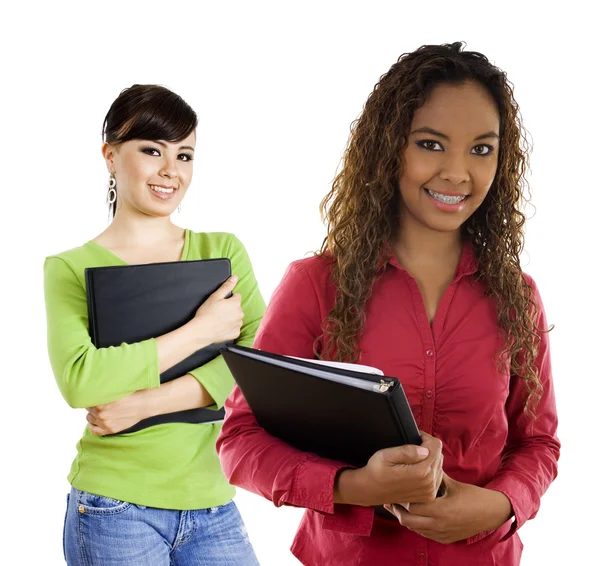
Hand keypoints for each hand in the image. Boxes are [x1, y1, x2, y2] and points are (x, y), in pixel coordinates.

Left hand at [86, 391, 148, 435]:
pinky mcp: (110, 430)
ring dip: (92, 415)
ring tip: (98, 411)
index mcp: (101, 402)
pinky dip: (92, 426)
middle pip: (88, 409)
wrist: (143, 404)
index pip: (87, 400)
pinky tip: (93, 422)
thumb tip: (91, 390)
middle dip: (92, 406)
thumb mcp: (114, 390)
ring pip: (89, 419)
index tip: (94, 396)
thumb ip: (103, 393)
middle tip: (98, 403)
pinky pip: (94, 431)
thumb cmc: (131, 394)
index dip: (91, 398)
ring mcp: (105, 423)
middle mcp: (101, 413)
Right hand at [190, 275, 242, 343]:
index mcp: (235, 303)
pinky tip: (221, 327)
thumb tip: (235, 277)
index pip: (236, 296)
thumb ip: (226, 286)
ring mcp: (238, 324)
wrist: (201, 331)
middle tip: (218, 311)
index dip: (228, 299)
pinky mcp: (235, 333)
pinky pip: (234, 328)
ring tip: (218, 319)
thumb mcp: (215, 296)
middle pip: (237, 308)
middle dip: (230, 308)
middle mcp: (240, 314)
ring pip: (236, 318)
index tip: (220, 303)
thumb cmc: (206, 313)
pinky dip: (229, 328)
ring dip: (230, 318)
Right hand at [335, 432, 443, 505]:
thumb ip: (406, 451)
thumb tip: (425, 450)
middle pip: (439, 455)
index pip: (436, 446)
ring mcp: (430, 491)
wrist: (370, 490)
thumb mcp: (386, 455)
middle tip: (412, 447)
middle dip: (428, 448)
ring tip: (413, 459)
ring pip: (439, 465)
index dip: (425, 438)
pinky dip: (430, 470)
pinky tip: (417, 469)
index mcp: (421, 472)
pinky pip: (438, 476)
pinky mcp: (429, 496)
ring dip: (430, 459)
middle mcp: (429, 483)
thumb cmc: (376, 471)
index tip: (415, 438)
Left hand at [383, 473, 512, 543]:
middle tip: (391, 500)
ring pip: (414, 529)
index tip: (396, 490)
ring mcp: (441, 534)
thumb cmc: (472, 496)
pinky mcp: (444, 539)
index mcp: (441, 510)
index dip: (402, 499)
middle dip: (398, 511)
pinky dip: (416, 526)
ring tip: (398, 507)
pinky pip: (423, 534)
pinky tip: (414, 516)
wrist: (491, 513)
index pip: (412, 506)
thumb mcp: (452, 483)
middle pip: (408, 521)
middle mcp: (439, 525)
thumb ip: (434, 476)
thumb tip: (421, 462)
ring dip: (406, 519)